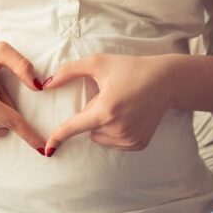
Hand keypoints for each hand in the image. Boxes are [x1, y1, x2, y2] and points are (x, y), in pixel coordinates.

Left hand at [41, 53, 172, 155]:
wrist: (166, 81)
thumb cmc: (130, 69)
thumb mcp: (99, 63)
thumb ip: (70, 71)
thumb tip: (47, 84)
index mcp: (105, 111)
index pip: (74, 127)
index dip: (58, 136)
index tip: (48, 149)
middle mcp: (117, 129)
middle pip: (88, 129)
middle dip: (92, 115)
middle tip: (111, 97)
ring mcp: (129, 139)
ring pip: (100, 138)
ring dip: (103, 125)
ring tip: (121, 106)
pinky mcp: (138, 144)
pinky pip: (115, 142)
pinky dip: (115, 131)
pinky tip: (129, 115)